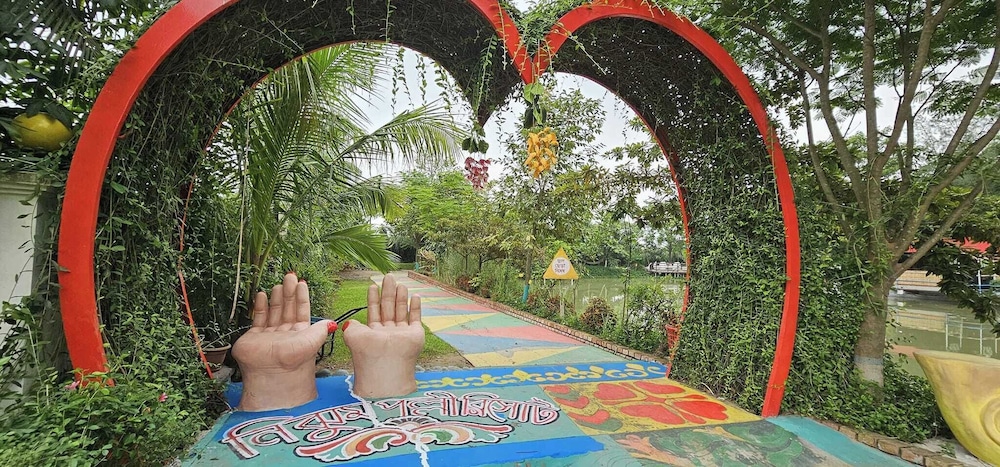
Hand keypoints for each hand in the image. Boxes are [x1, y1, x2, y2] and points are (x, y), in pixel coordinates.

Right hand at [232, 273, 331, 410]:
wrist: (273, 375)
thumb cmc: (295, 360)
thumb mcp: (313, 341)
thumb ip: (322, 329)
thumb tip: (334, 322)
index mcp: (301, 333)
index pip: (302, 310)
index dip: (302, 297)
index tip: (302, 283)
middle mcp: (286, 333)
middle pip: (288, 308)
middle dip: (289, 291)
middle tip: (290, 275)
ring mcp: (270, 334)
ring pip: (274, 311)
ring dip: (277, 297)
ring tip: (279, 284)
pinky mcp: (254, 337)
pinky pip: (258, 318)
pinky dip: (260, 306)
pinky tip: (261, 294)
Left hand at [343, 274, 423, 397]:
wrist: (385, 367)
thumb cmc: (367, 354)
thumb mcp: (352, 335)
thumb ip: (350, 326)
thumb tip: (349, 322)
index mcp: (373, 333)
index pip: (374, 311)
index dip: (373, 298)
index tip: (373, 285)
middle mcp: (387, 333)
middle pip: (388, 307)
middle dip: (388, 291)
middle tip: (388, 276)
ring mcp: (402, 334)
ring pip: (401, 311)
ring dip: (400, 296)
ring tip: (400, 283)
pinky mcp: (415, 335)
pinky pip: (416, 318)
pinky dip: (415, 307)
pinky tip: (415, 296)